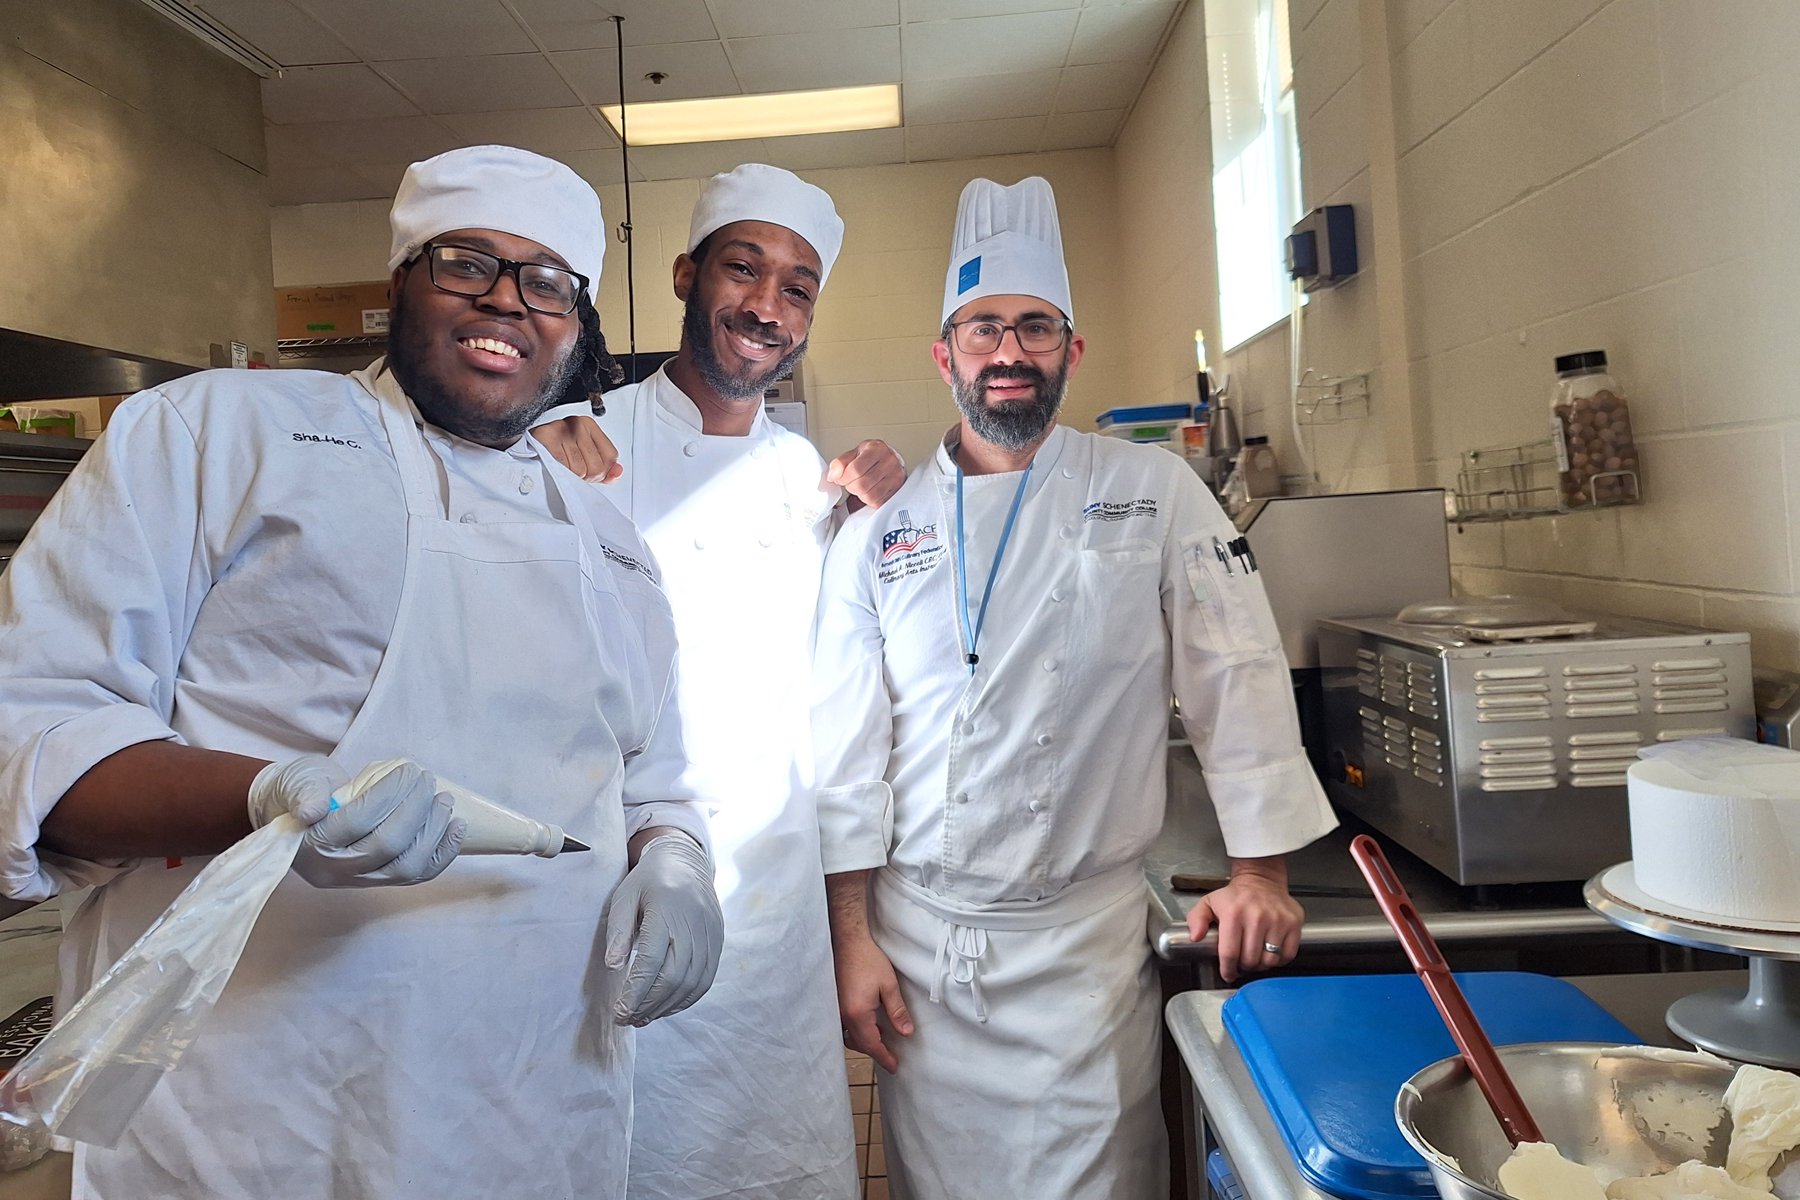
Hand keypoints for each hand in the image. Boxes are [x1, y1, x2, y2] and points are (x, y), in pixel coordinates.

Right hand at [251, 756, 465, 888]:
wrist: (302, 812)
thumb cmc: (303, 792)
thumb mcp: (297, 783)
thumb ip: (304, 793)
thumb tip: (311, 809)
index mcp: (312, 845)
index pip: (359, 821)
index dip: (389, 794)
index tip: (407, 769)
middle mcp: (335, 871)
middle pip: (387, 846)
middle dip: (416, 809)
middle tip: (426, 779)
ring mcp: (360, 880)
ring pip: (407, 866)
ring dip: (433, 830)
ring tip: (444, 799)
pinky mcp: (381, 879)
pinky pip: (419, 874)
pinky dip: (443, 852)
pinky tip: (457, 826)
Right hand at [535, 414, 621, 482]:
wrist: (522, 447)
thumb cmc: (552, 450)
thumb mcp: (582, 456)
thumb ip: (604, 466)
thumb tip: (617, 473)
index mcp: (588, 425)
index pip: (611, 457)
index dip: (601, 471)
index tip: (587, 469)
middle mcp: (576, 424)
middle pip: (597, 468)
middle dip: (584, 477)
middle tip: (569, 470)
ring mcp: (561, 429)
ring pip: (579, 471)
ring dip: (569, 476)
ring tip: (559, 467)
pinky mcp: (546, 437)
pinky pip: (562, 468)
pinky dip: (557, 473)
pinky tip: (551, 465)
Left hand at [605, 832, 723, 1025]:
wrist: (687, 863)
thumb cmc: (649, 881)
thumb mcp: (625, 896)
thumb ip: (618, 930)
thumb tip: (613, 966)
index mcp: (667, 909)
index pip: (652, 960)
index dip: (636, 991)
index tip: (619, 1011)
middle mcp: (693, 924)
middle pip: (673, 977)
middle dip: (647, 1004)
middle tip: (625, 1018)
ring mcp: (710, 935)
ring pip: (690, 983)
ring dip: (664, 1007)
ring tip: (641, 1018)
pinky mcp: (718, 943)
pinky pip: (704, 981)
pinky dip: (684, 1000)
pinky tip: (664, 1007)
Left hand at [825, 440, 903, 511]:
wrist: (890, 461)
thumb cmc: (872, 456)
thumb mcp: (854, 453)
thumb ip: (840, 462)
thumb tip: (833, 475)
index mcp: (877, 449)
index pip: (856, 469)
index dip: (843, 477)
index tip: (840, 479)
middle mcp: (889, 462)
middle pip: (861, 484)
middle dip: (850, 487)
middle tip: (849, 483)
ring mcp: (895, 477)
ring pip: (869, 496)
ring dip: (859, 495)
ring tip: (859, 486)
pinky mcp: (896, 490)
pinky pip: (877, 502)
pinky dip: (869, 500)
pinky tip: (869, 491)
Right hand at [832, 929, 911, 1072]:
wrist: (846, 942)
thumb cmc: (867, 960)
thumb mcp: (888, 985)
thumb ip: (897, 1011)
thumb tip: (906, 1032)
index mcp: (858, 1014)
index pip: (872, 1045)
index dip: (884, 1057)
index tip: (894, 1066)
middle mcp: (843, 1016)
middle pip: (859, 1043)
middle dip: (875, 1052)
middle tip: (890, 1056)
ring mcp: (835, 1010)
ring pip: (848, 1037)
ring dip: (863, 1042)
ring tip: (878, 1040)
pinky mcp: (832, 1003)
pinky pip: (842, 1027)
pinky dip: (853, 1032)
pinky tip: (864, 1026)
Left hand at [1186, 858, 1303, 982]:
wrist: (1261, 880)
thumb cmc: (1234, 896)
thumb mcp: (1208, 902)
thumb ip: (1197, 919)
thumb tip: (1196, 936)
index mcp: (1233, 914)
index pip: (1230, 954)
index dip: (1228, 969)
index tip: (1228, 973)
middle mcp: (1256, 917)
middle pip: (1250, 960)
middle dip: (1243, 967)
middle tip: (1241, 963)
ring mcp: (1278, 920)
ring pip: (1269, 960)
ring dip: (1261, 965)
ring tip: (1255, 958)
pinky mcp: (1293, 923)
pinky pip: (1288, 954)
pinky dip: (1279, 960)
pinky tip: (1270, 952)